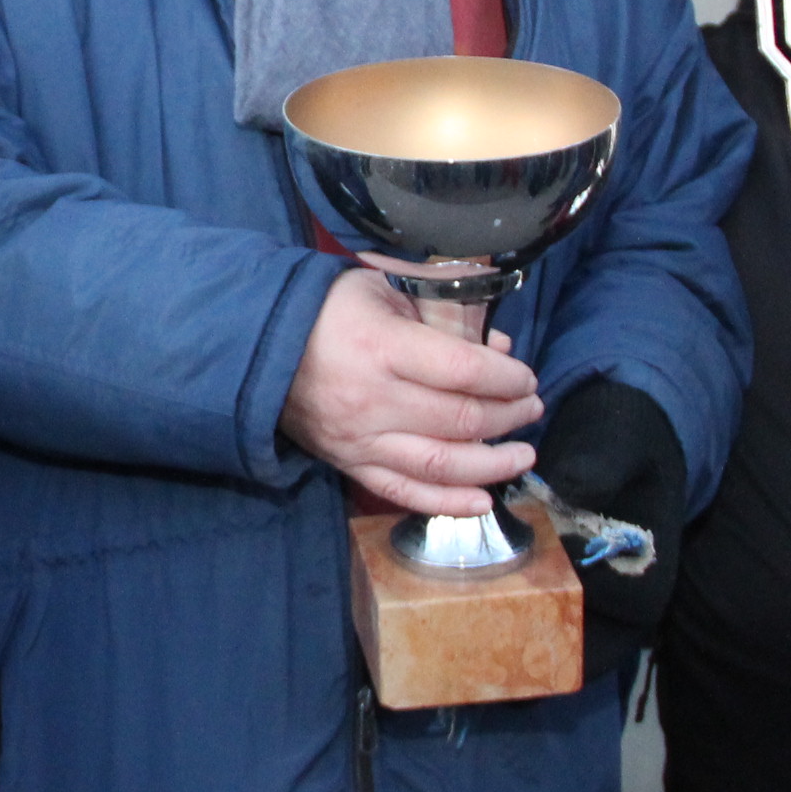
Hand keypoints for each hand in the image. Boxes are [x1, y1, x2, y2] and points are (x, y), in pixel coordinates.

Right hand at [277, 265, 542, 520]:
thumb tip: (497, 345)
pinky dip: (447, 503)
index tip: (527, 377)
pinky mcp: (349, 464)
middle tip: (531, 408)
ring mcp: (360, 439)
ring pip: (440, 464)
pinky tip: (483, 501)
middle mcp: (373, 399)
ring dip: (492, 464)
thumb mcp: (382, 289)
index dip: (507, 377)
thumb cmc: (327, 310)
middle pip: (460, 418)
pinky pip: (403, 493)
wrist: (259, 347)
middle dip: (509, 416)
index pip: (463, 370)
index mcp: (382, 346)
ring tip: (523, 455)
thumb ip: (442, 309)